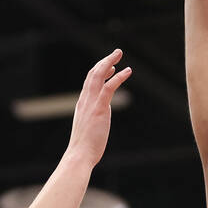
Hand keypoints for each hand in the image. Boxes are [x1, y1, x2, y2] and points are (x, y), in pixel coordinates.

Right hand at [66, 49, 131, 166]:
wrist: (79, 155)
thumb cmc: (85, 147)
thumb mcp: (89, 129)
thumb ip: (93, 121)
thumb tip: (98, 122)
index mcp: (82, 104)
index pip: (89, 82)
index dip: (99, 71)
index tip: (110, 66)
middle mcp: (85, 100)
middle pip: (93, 74)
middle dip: (104, 61)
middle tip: (116, 53)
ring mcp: (91, 103)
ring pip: (98, 76)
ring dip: (109, 62)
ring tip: (119, 54)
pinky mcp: (99, 109)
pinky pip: (109, 87)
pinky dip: (118, 77)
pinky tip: (127, 71)